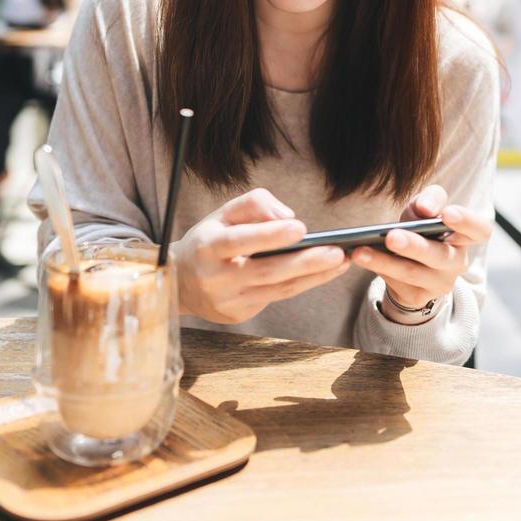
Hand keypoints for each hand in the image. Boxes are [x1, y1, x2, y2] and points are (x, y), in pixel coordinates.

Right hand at [171, 188, 348, 323]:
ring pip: (277, 289)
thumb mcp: (222, 213)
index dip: (269, 235)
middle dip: (304, 262)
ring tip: (342, 261)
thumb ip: (254, 205)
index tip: (301, 228)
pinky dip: (303, 284)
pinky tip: (326, 272)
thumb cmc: (208, 240)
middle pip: (265, 271)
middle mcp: (215, 278)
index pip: (240, 241)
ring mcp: (227, 301)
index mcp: (208, 247)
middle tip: (337, 252)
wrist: (179, 282)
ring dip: (313, 276)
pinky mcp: (238, 315)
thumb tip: (288, 217)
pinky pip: (276, 298)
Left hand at [351, 184, 490, 317]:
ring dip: (385, 262)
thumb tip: (426, 209)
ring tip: (360, 251)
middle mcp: (457, 262)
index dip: (467, 222)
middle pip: (440, 255)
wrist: (410, 265)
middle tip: (391, 236)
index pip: (480, 230)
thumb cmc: (422, 228)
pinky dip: (377, 269)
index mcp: (465, 237)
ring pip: (412, 272)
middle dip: (414, 246)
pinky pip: (396, 283)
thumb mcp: (425, 209)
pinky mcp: (417, 296)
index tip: (447, 214)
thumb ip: (430, 200)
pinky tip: (360, 258)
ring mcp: (439, 283)